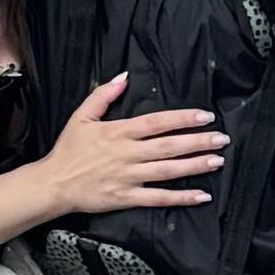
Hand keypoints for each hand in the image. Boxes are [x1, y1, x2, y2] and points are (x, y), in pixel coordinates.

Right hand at [33, 73, 226, 221]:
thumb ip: (102, 95)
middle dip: (198, 141)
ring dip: (195, 165)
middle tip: (221, 138)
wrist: (53, 184)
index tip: (205, 116)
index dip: (182, 119)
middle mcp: (127, 154)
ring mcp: (128, 177)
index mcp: (118, 132)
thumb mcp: (80, 116)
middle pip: (168, 146)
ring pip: (168, 170)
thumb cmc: (67, 150)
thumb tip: (123, 77)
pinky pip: (158, 198)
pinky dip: (181, 197)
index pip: (156, 122)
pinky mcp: (127, 197)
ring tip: (217, 160)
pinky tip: (201, 195)